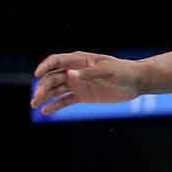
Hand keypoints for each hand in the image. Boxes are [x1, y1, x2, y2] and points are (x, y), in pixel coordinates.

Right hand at [30, 52, 145, 115]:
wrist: (137, 82)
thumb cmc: (123, 72)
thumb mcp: (108, 71)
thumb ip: (89, 73)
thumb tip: (70, 74)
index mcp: (80, 60)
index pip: (56, 61)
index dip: (45, 66)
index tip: (37, 75)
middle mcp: (75, 71)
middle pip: (53, 77)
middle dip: (43, 86)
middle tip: (37, 97)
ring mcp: (77, 84)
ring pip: (55, 89)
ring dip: (44, 96)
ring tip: (35, 105)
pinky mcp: (82, 96)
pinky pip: (64, 101)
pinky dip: (55, 106)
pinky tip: (46, 111)